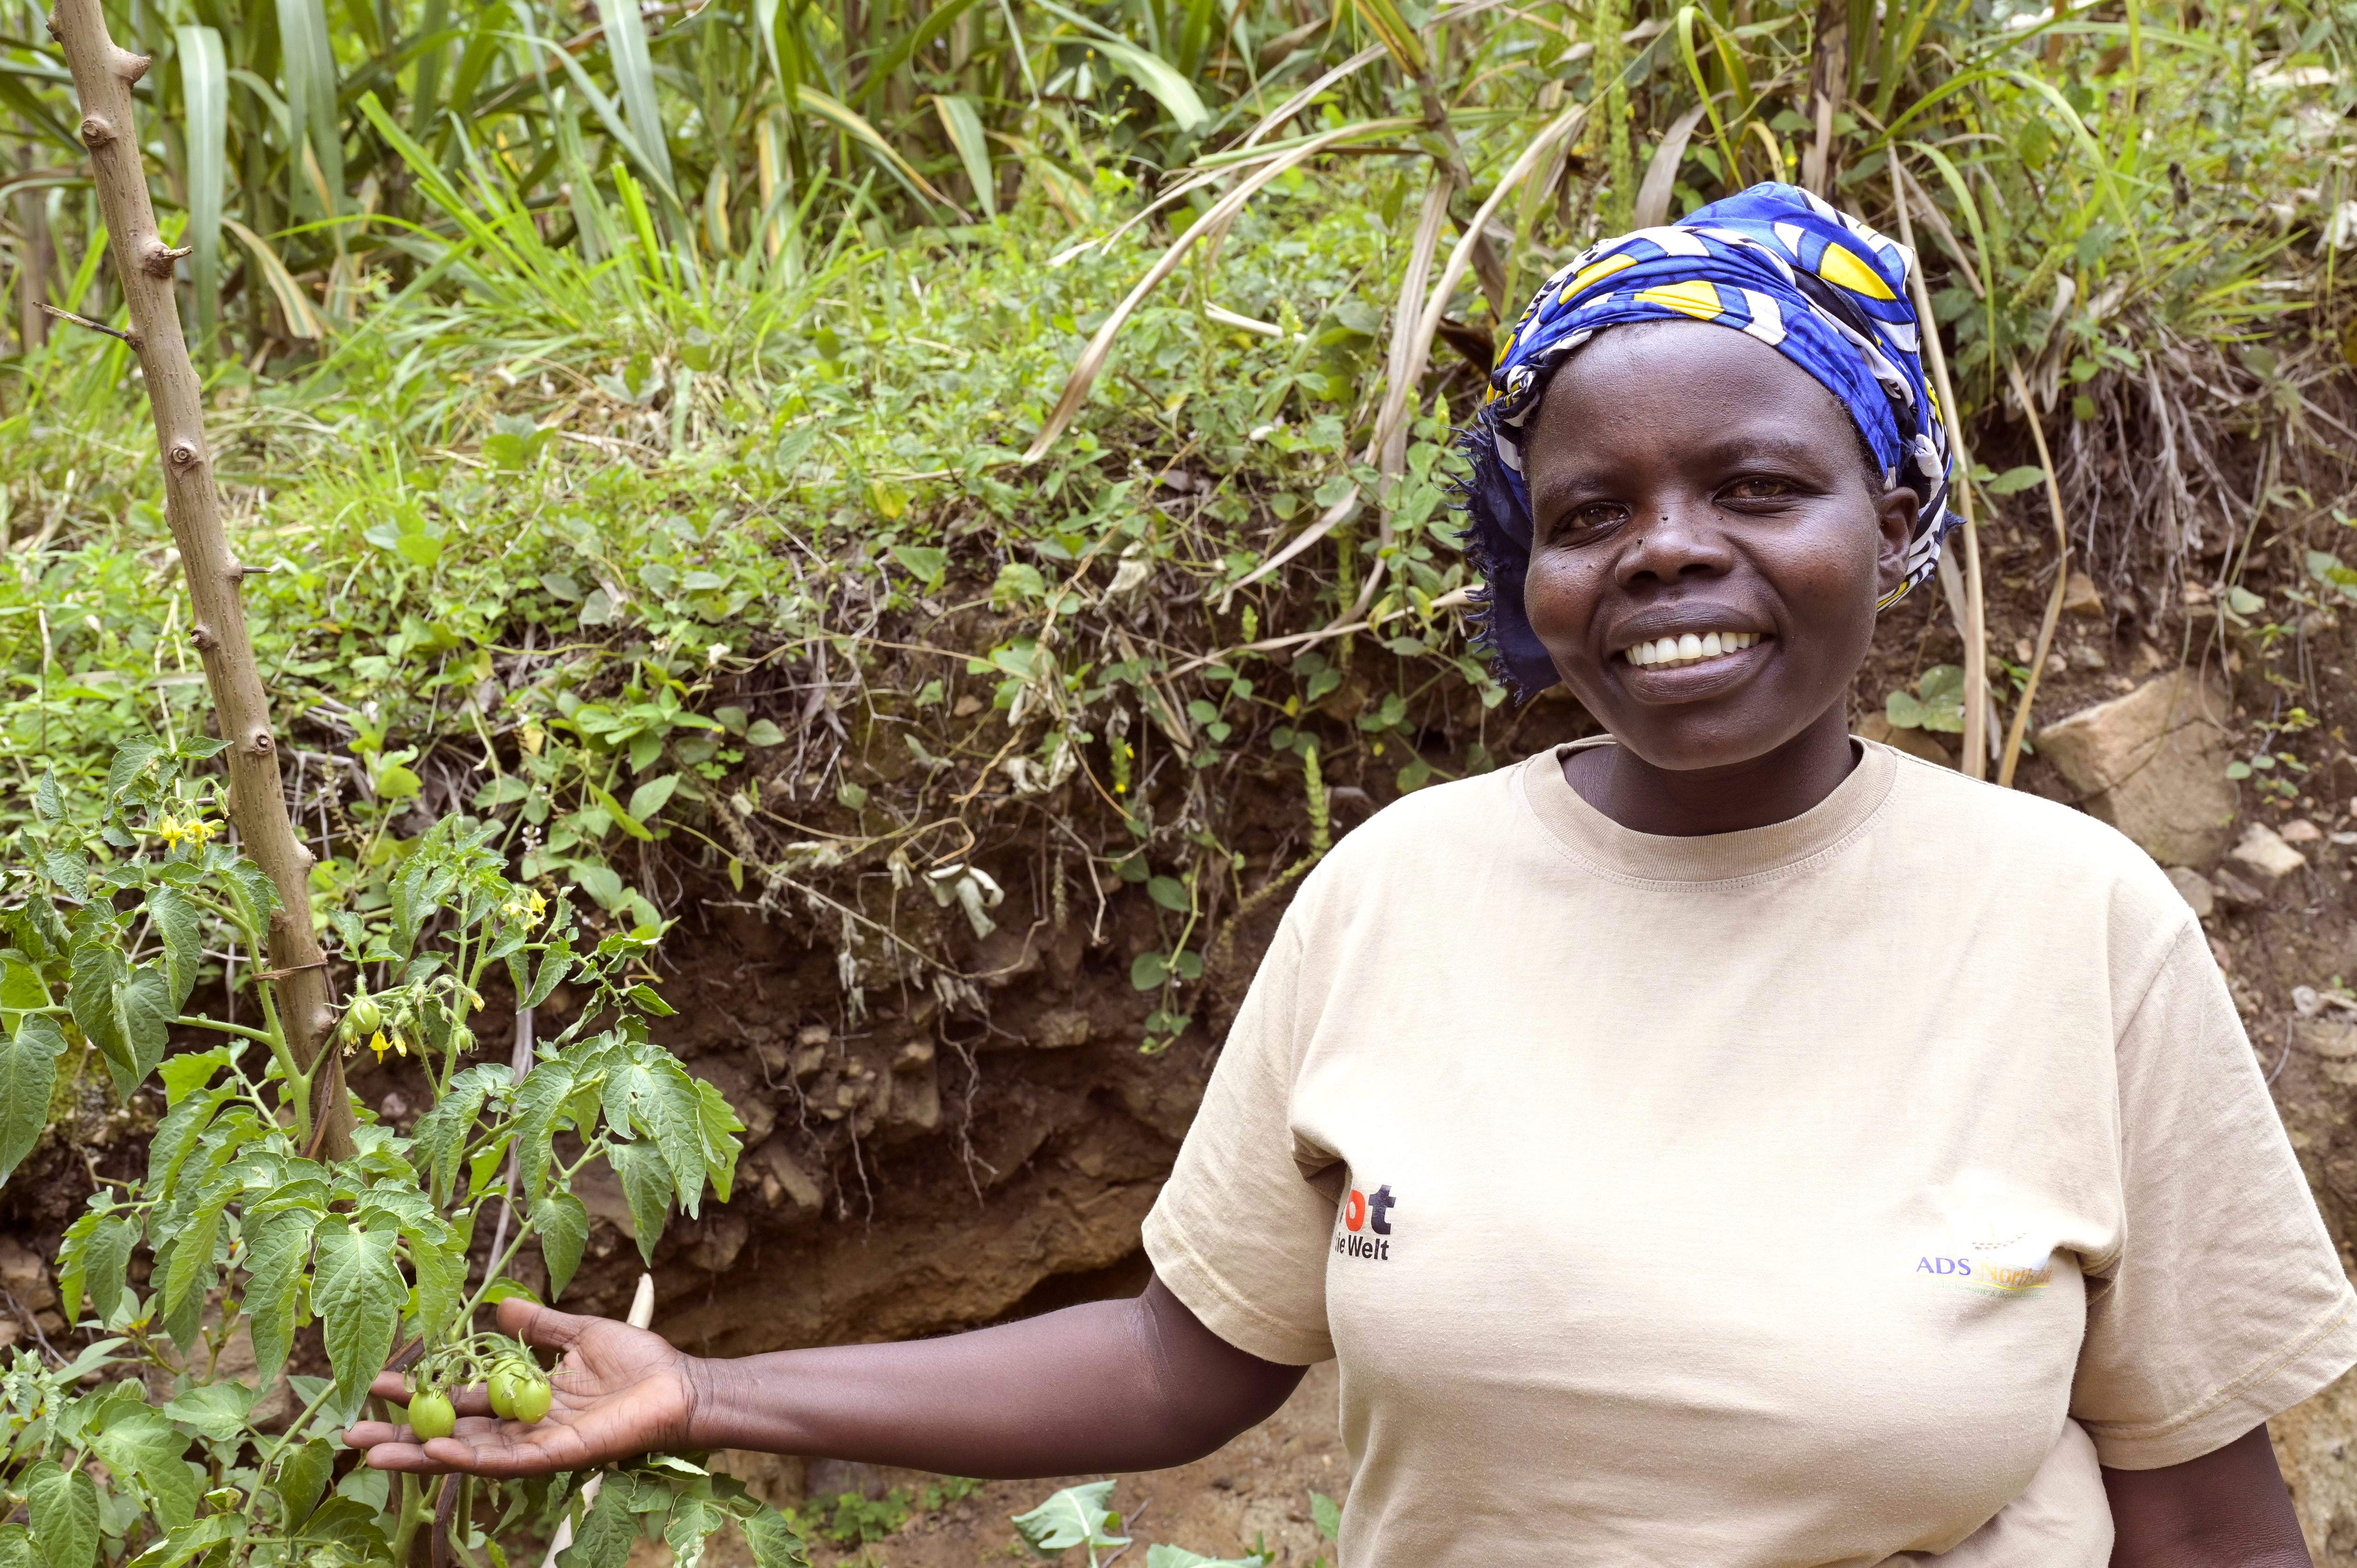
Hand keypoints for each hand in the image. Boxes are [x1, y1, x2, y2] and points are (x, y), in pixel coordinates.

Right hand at [344, 1297, 699, 1475]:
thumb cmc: (638, 1363)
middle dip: (402, 1435)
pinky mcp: (557, 1456)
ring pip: (467, 1454)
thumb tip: (498, 1304)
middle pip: (451, 1434)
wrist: (680, 1385)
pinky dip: (470, 1457)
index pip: (458, 1399)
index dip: (419, 1393)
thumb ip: (539, 1325)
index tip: (376, 1384)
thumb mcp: (580, 1333)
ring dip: (421, 1453)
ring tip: (373, 1453)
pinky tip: (437, 1450)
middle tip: (351, 1434)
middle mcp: (522, 1427)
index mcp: (523, 1399)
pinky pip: (506, 1461)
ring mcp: (536, 1445)